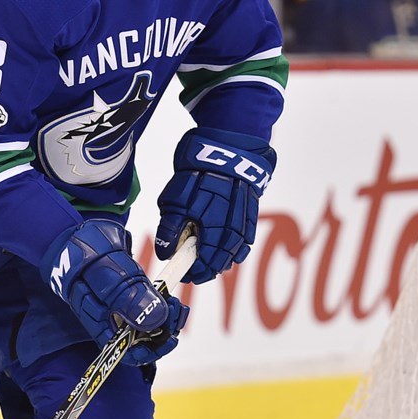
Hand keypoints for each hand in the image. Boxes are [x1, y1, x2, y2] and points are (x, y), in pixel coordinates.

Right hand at [41, 219, 188, 364]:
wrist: (78, 234)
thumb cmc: (84, 257)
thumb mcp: (107, 276)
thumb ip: (128, 299)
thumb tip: (156, 321)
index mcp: (101, 325)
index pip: (128, 353)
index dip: (152, 349)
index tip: (170, 336)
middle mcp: (111, 322)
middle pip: (142, 341)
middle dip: (164, 330)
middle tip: (175, 309)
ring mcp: (120, 308)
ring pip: (148, 324)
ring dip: (166, 317)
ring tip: (175, 303)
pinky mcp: (128, 294)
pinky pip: (148, 306)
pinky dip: (161, 303)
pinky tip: (169, 295)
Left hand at [155, 127, 275, 283]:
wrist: (226, 145)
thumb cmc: (197, 171)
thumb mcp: (174, 200)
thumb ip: (169, 230)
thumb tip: (165, 252)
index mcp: (212, 230)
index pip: (204, 264)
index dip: (193, 272)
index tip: (184, 273)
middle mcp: (232, 230)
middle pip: (220, 261)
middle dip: (206, 268)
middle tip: (193, 269)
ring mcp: (244, 221)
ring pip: (234, 251)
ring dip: (221, 259)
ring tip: (209, 261)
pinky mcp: (252, 210)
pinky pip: (246, 237)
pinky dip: (238, 247)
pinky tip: (231, 250)